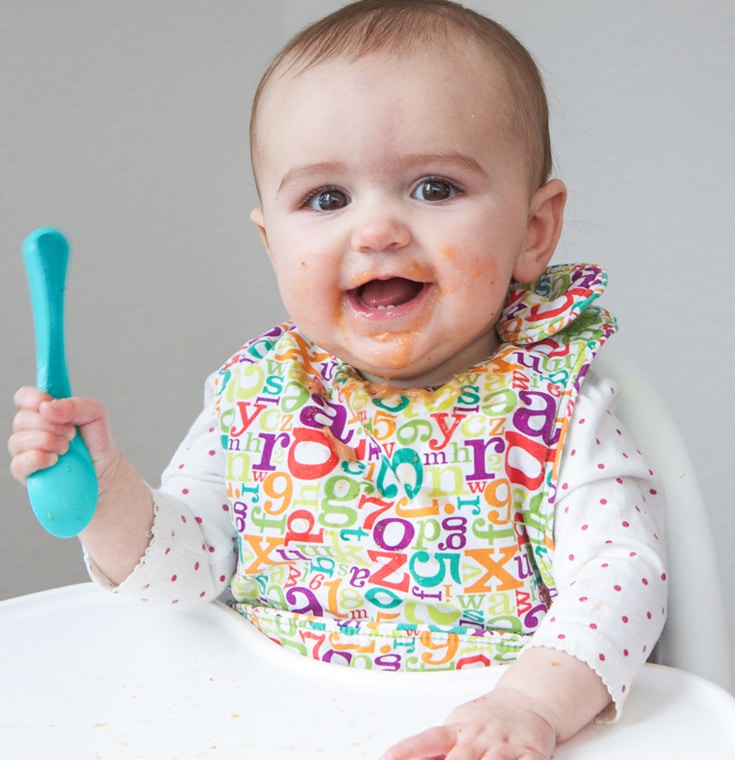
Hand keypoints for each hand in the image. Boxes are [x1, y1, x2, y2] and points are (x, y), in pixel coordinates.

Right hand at [8, 386, 119, 495]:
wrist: (104, 468)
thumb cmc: (96, 440)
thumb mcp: (96, 414)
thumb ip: (75, 405)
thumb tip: (46, 407)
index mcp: (44, 411)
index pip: (25, 397)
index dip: (34, 399)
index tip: (50, 406)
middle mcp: (30, 429)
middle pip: (22, 419)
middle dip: (50, 425)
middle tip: (71, 433)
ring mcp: (25, 451)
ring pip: (18, 441)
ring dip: (47, 442)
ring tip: (66, 449)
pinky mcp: (25, 473)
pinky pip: (19, 463)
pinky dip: (38, 459)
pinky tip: (54, 461)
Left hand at [378, 687, 556, 759]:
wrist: (528, 702)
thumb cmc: (485, 720)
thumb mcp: (458, 727)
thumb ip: (436, 748)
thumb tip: (398, 758)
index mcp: (458, 729)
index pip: (428, 740)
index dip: (408, 750)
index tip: (387, 758)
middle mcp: (480, 736)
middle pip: (461, 758)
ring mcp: (505, 746)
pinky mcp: (532, 753)